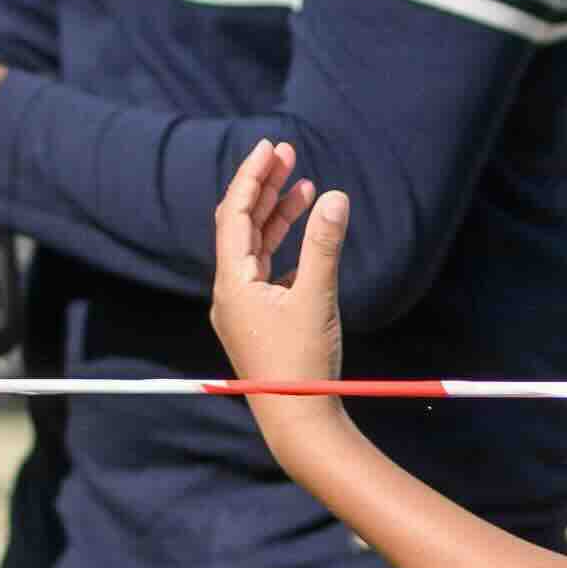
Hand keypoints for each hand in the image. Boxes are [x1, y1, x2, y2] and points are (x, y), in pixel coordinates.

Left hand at [211, 137, 352, 398]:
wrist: (297, 420)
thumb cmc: (302, 363)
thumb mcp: (317, 299)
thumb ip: (325, 246)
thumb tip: (335, 196)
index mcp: (233, 282)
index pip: (236, 215)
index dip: (252, 177)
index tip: (270, 147)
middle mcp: (231, 292)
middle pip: (242, 226)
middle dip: (265, 188)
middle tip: (288, 154)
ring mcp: (244, 307)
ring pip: (256, 249)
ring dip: (277, 216)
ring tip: (304, 187)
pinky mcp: (260, 321)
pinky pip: (267, 272)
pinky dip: (285, 247)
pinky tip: (306, 237)